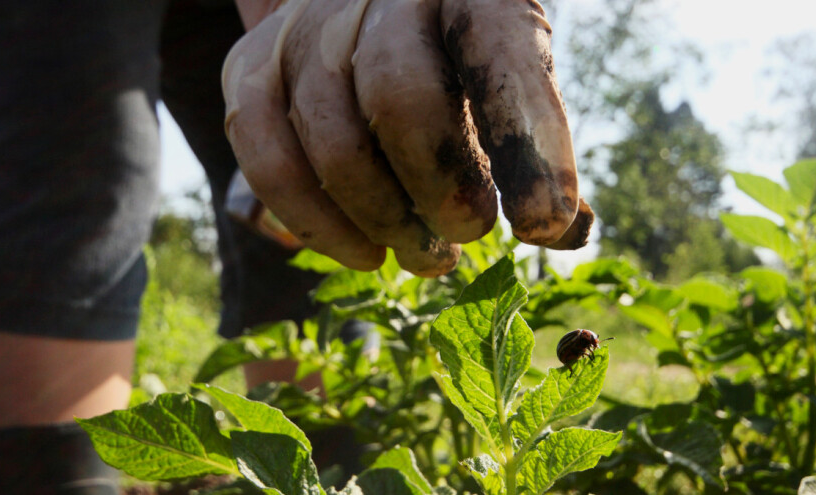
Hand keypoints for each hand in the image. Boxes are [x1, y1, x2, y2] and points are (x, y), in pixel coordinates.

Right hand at [222, 0, 592, 276]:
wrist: (369, 10)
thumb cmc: (457, 60)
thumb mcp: (508, 78)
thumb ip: (534, 145)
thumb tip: (564, 232)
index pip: (499, 57)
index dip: (526, 145)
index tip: (543, 224)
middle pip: (400, 98)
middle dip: (440, 190)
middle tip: (468, 236)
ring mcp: (305, 26)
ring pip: (332, 140)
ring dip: (385, 221)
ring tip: (429, 257)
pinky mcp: (251, 66)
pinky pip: (267, 159)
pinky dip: (316, 224)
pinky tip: (365, 252)